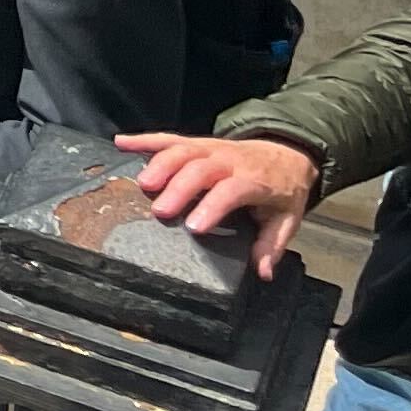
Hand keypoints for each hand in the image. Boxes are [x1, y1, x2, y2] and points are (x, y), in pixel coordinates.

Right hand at [125, 132, 321, 275]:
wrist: (288, 155)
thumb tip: (262, 272)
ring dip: (160, 164)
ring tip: (142, 184)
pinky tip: (122, 143)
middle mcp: (230, 160)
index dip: (213, 206)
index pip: (232, 190)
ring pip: (183, 150)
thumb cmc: (282, 192)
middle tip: (159, 211)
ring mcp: (212, 147)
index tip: (194, 227)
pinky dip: (144, 139)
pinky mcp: (198, 142)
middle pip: (201, 168)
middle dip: (179, 187)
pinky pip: (169, 137)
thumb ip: (271, 245)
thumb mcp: (287, 220)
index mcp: (255, 181)